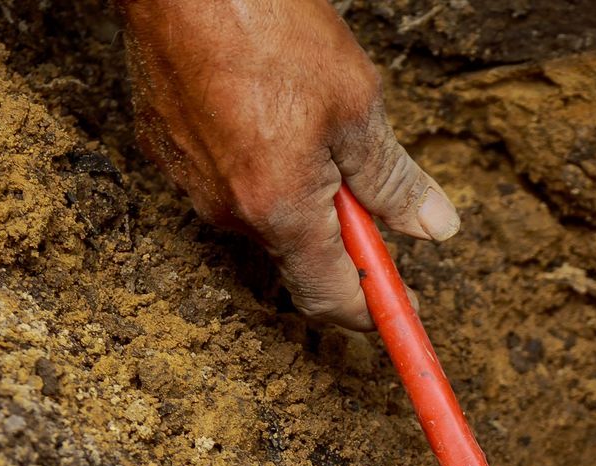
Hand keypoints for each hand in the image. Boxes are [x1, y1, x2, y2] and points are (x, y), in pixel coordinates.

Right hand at [118, 0, 459, 328]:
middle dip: (338, 226)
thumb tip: (433, 227)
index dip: (371, 308)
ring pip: (260, 205)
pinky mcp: (162, 144)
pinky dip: (255, 154)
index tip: (400, 307)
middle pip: (297, 248)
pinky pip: (223, 170)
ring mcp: (185, 178)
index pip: (329, 297)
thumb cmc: (267, 24)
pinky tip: (265, 100)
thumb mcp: (357, 105)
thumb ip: (393, 179)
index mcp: (278, 209)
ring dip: (296, 181)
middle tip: (365, 174)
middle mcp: (225, 209)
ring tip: (308, 112)